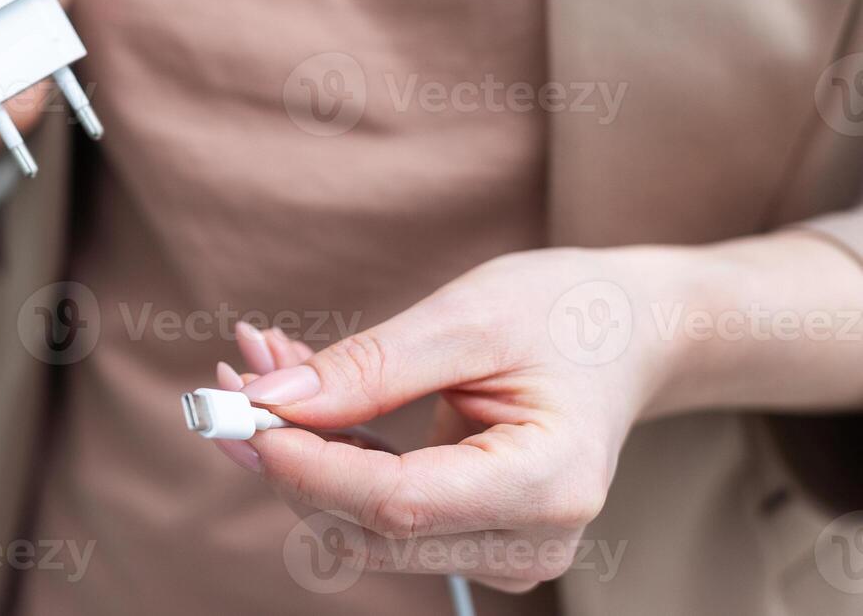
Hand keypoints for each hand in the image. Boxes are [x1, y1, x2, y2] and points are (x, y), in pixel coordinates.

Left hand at [210, 248, 693, 591]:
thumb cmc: (567, 312)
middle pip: (367, 525)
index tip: (241, 412)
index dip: (306, 465)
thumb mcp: (469, 316)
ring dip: (297, 448)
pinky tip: (297, 387)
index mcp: (548, 483)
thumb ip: (371, 367)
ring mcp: (502, 549)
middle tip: (234, 368)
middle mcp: (528, 540)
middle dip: (286, 451)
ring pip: (360, 523)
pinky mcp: (473, 538)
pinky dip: (328, 451)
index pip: (396, 504)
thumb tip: (269, 402)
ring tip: (260, 360)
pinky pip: (377, 509)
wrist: (629, 332)